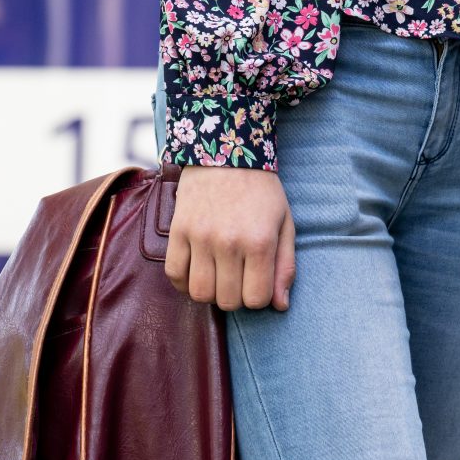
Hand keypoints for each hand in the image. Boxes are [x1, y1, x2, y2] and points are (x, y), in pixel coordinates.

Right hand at [163, 165, 294, 311]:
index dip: (258, 297)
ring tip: (218, 275)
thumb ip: (285, 265)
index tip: (257, 282)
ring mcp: (200, 237)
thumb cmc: (261, 192)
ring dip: (210, 292)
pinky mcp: (178, 231)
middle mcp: (229, 243)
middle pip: (228, 301)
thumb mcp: (285, 223)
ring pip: (200, 293)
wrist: (226, 154)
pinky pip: (174, 275)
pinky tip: (196, 270)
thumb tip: (280, 306)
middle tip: (238, 278)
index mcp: (260, 241)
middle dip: (235, 296)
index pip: (256, 299)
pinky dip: (184, 281)